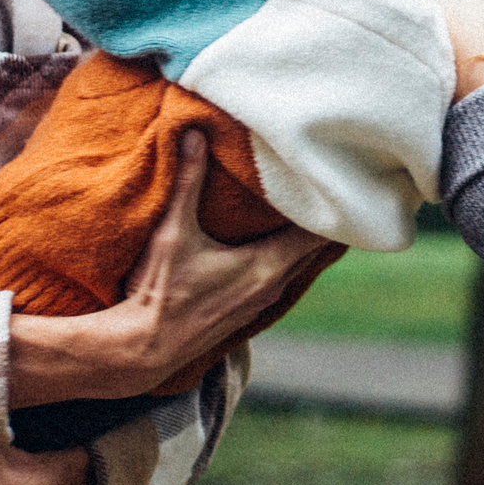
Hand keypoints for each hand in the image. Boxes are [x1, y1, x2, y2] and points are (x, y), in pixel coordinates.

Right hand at [9, 128, 326, 404]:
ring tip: (306, 212)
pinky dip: (285, 259)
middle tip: (327, 189)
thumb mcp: (173, 232)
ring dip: (302, 242)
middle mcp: (272, 286)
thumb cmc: (160, 292)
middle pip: (313, 249)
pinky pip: (280, 279)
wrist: (145, 349)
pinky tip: (275, 247)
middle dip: (319, 220)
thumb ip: (187, 182)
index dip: (329, 209)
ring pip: (297, 265)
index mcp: (265, 266)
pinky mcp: (247, 312)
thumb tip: (194, 135)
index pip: (316, 234)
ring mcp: (261, 303)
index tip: (338, 183)